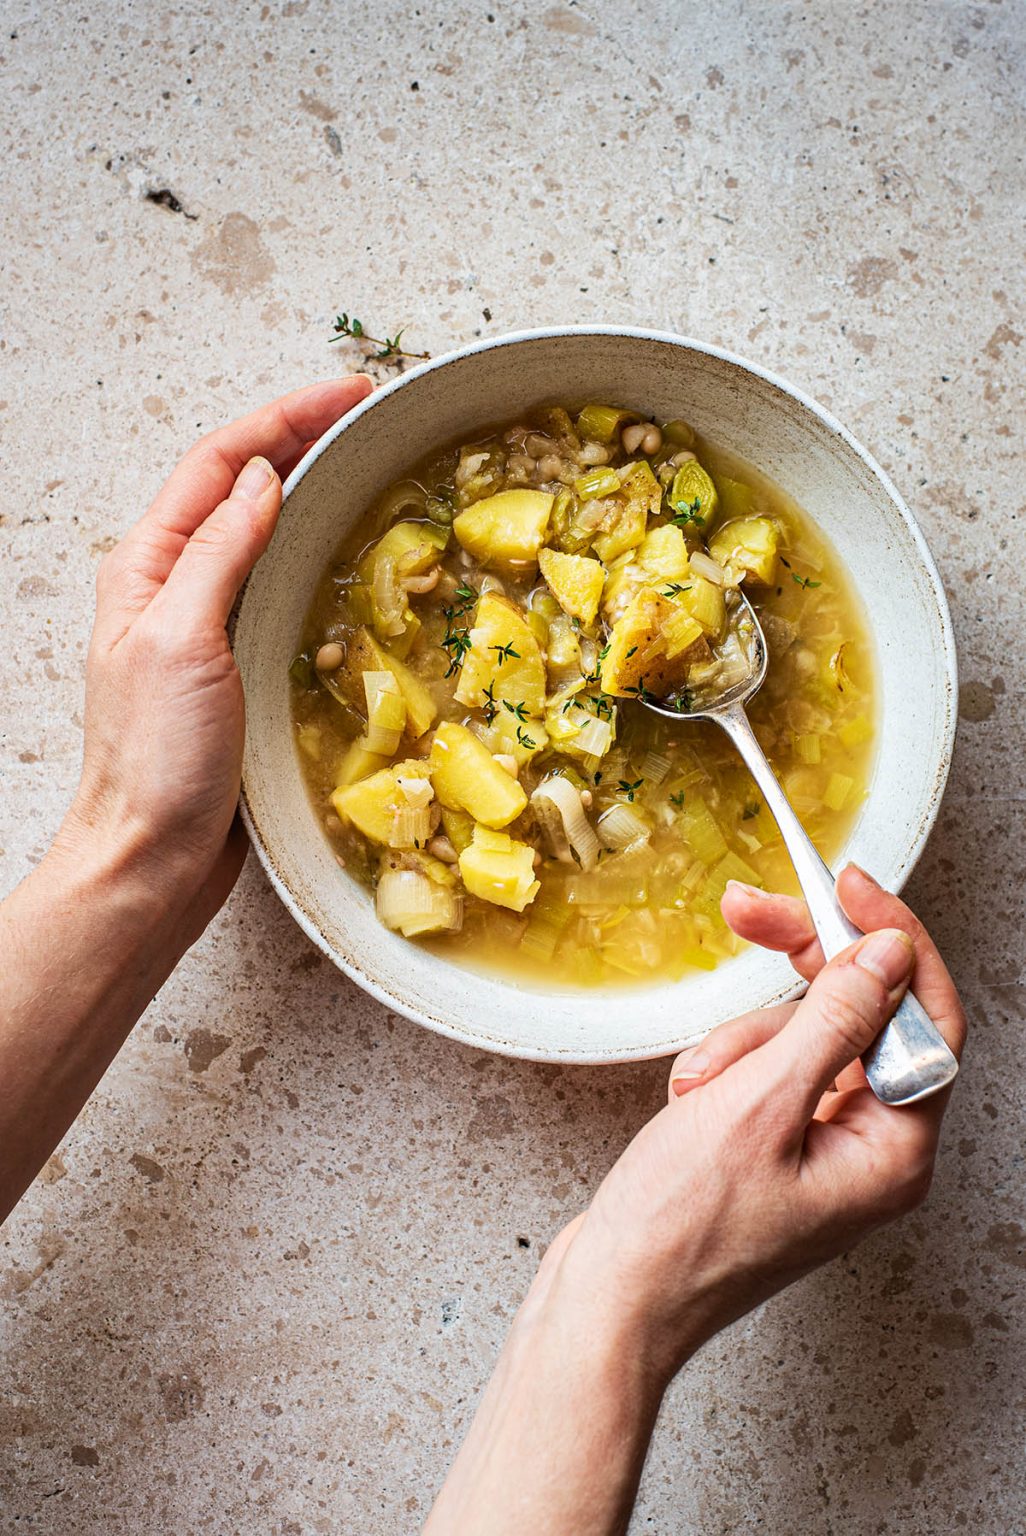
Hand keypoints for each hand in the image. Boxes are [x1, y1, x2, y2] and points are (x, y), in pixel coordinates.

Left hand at [58, 376, 371, 936]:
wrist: (150, 858)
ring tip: (364, 466)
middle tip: (368, 417)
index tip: (348, 396)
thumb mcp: (182, 640)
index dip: (283, 419)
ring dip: (308, 491)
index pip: (218, 464)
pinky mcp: (233, 667)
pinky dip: (311, 554)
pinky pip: (274, 587)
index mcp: (149, 567)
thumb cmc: (157, 760)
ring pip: (259, 534)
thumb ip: (219, 553)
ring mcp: (204, 626)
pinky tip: (344, 558)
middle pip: (239, 487)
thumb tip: (262, 478)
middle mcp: (173, 586)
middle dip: (299, 439)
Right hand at [426, 867, 965, 1533]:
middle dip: (798, 972)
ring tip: (698, 1089)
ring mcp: (820, 1149)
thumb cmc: (679, 1232)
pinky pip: (764, 1069)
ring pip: (800, 1037)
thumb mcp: (759, 1105)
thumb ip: (834, 1021)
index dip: (893, 941)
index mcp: (892, 1151)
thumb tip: (889, 957)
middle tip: (749, 909)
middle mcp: (870, 1150)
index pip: (925, 1018)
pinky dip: (722, 1069)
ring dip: (741, 1043)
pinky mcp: (774, 1147)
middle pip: (859, 1017)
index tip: (849, 888)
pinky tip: (690, 1102)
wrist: (609, 1301)